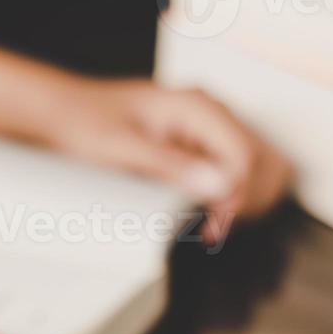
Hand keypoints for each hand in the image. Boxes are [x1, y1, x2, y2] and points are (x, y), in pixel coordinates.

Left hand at [42, 78, 291, 243]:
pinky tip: (208, 215)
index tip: (216, 222)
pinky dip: (233, 199)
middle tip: (215, 226)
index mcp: (197, 107)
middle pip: (265, 161)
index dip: (238, 195)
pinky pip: (238, 174)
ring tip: (212, 223)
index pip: (246, 155)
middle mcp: (211, 114)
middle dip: (249, 200)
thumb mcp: (123, 148)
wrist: (67, 113)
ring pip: (261, 168)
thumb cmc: (87, 123)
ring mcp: (210, 130)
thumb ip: (171, 165)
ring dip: (245, 201)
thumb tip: (217, 185)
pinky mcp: (203, 147)